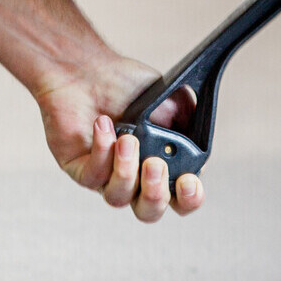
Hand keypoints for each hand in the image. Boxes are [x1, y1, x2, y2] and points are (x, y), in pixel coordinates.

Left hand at [34, 54, 205, 223]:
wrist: (87, 68)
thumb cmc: (126, 84)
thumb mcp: (171, 98)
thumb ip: (191, 121)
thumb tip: (200, 139)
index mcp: (163, 166)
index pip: (181, 199)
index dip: (188, 199)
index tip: (187, 181)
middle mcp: (135, 177)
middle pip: (149, 211)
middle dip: (155, 194)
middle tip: (154, 164)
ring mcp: (106, 175)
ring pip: (118, 199)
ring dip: (126, 171)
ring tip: (128, 139)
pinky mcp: (80, 168)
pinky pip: (92, 177)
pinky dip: (102, 151)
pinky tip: (104, 125)